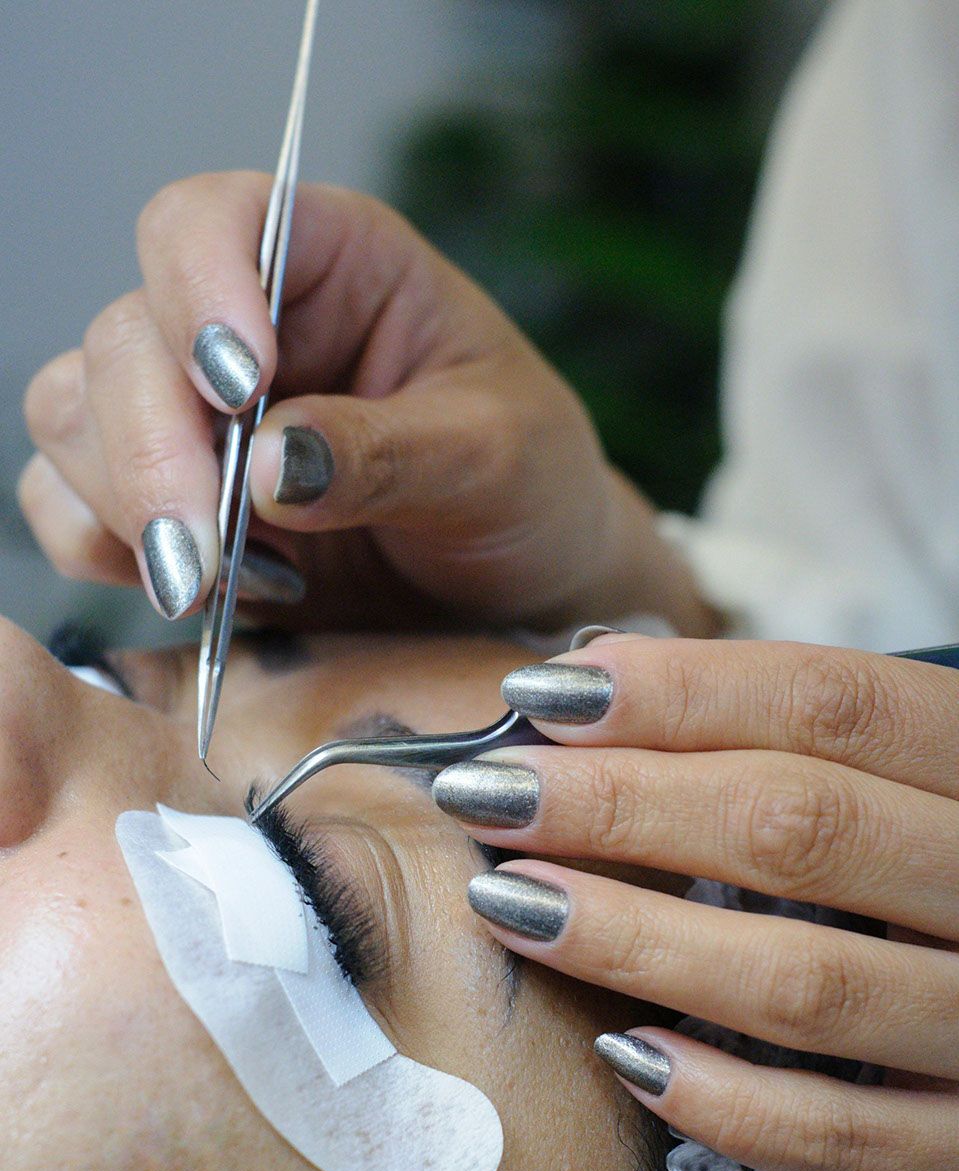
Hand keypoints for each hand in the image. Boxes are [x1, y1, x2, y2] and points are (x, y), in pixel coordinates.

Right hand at [20, 173, 710, 634]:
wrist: (525, 590)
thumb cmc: (530, 490)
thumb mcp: (494, 460)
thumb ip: (388, 454)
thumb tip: (263, 467)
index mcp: (334, 264)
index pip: (212, 221)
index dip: (199, 286)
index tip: (240, 385)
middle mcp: (248, 327)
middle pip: (125, 337)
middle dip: (153, 450)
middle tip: (203, 555)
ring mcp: (196, 417)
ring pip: (76, 418)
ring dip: (125, 505)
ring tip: (220, 584)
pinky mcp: (172, 504)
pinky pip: (71, 510)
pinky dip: (109, 554)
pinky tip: (212, 595)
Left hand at [432, 635, 958, 1170]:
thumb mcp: (931, 780)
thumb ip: (814, 739)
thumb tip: (602, 685)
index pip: (832, 702)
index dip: (679, 691)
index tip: (544, 692)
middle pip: (799, 825)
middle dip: (621, 805)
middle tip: (488, 793)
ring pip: (805, 981)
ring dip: (637, 938)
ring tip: (511, 904)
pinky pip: (847, 1138)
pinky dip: (727, 1102)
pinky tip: (621, 1055)